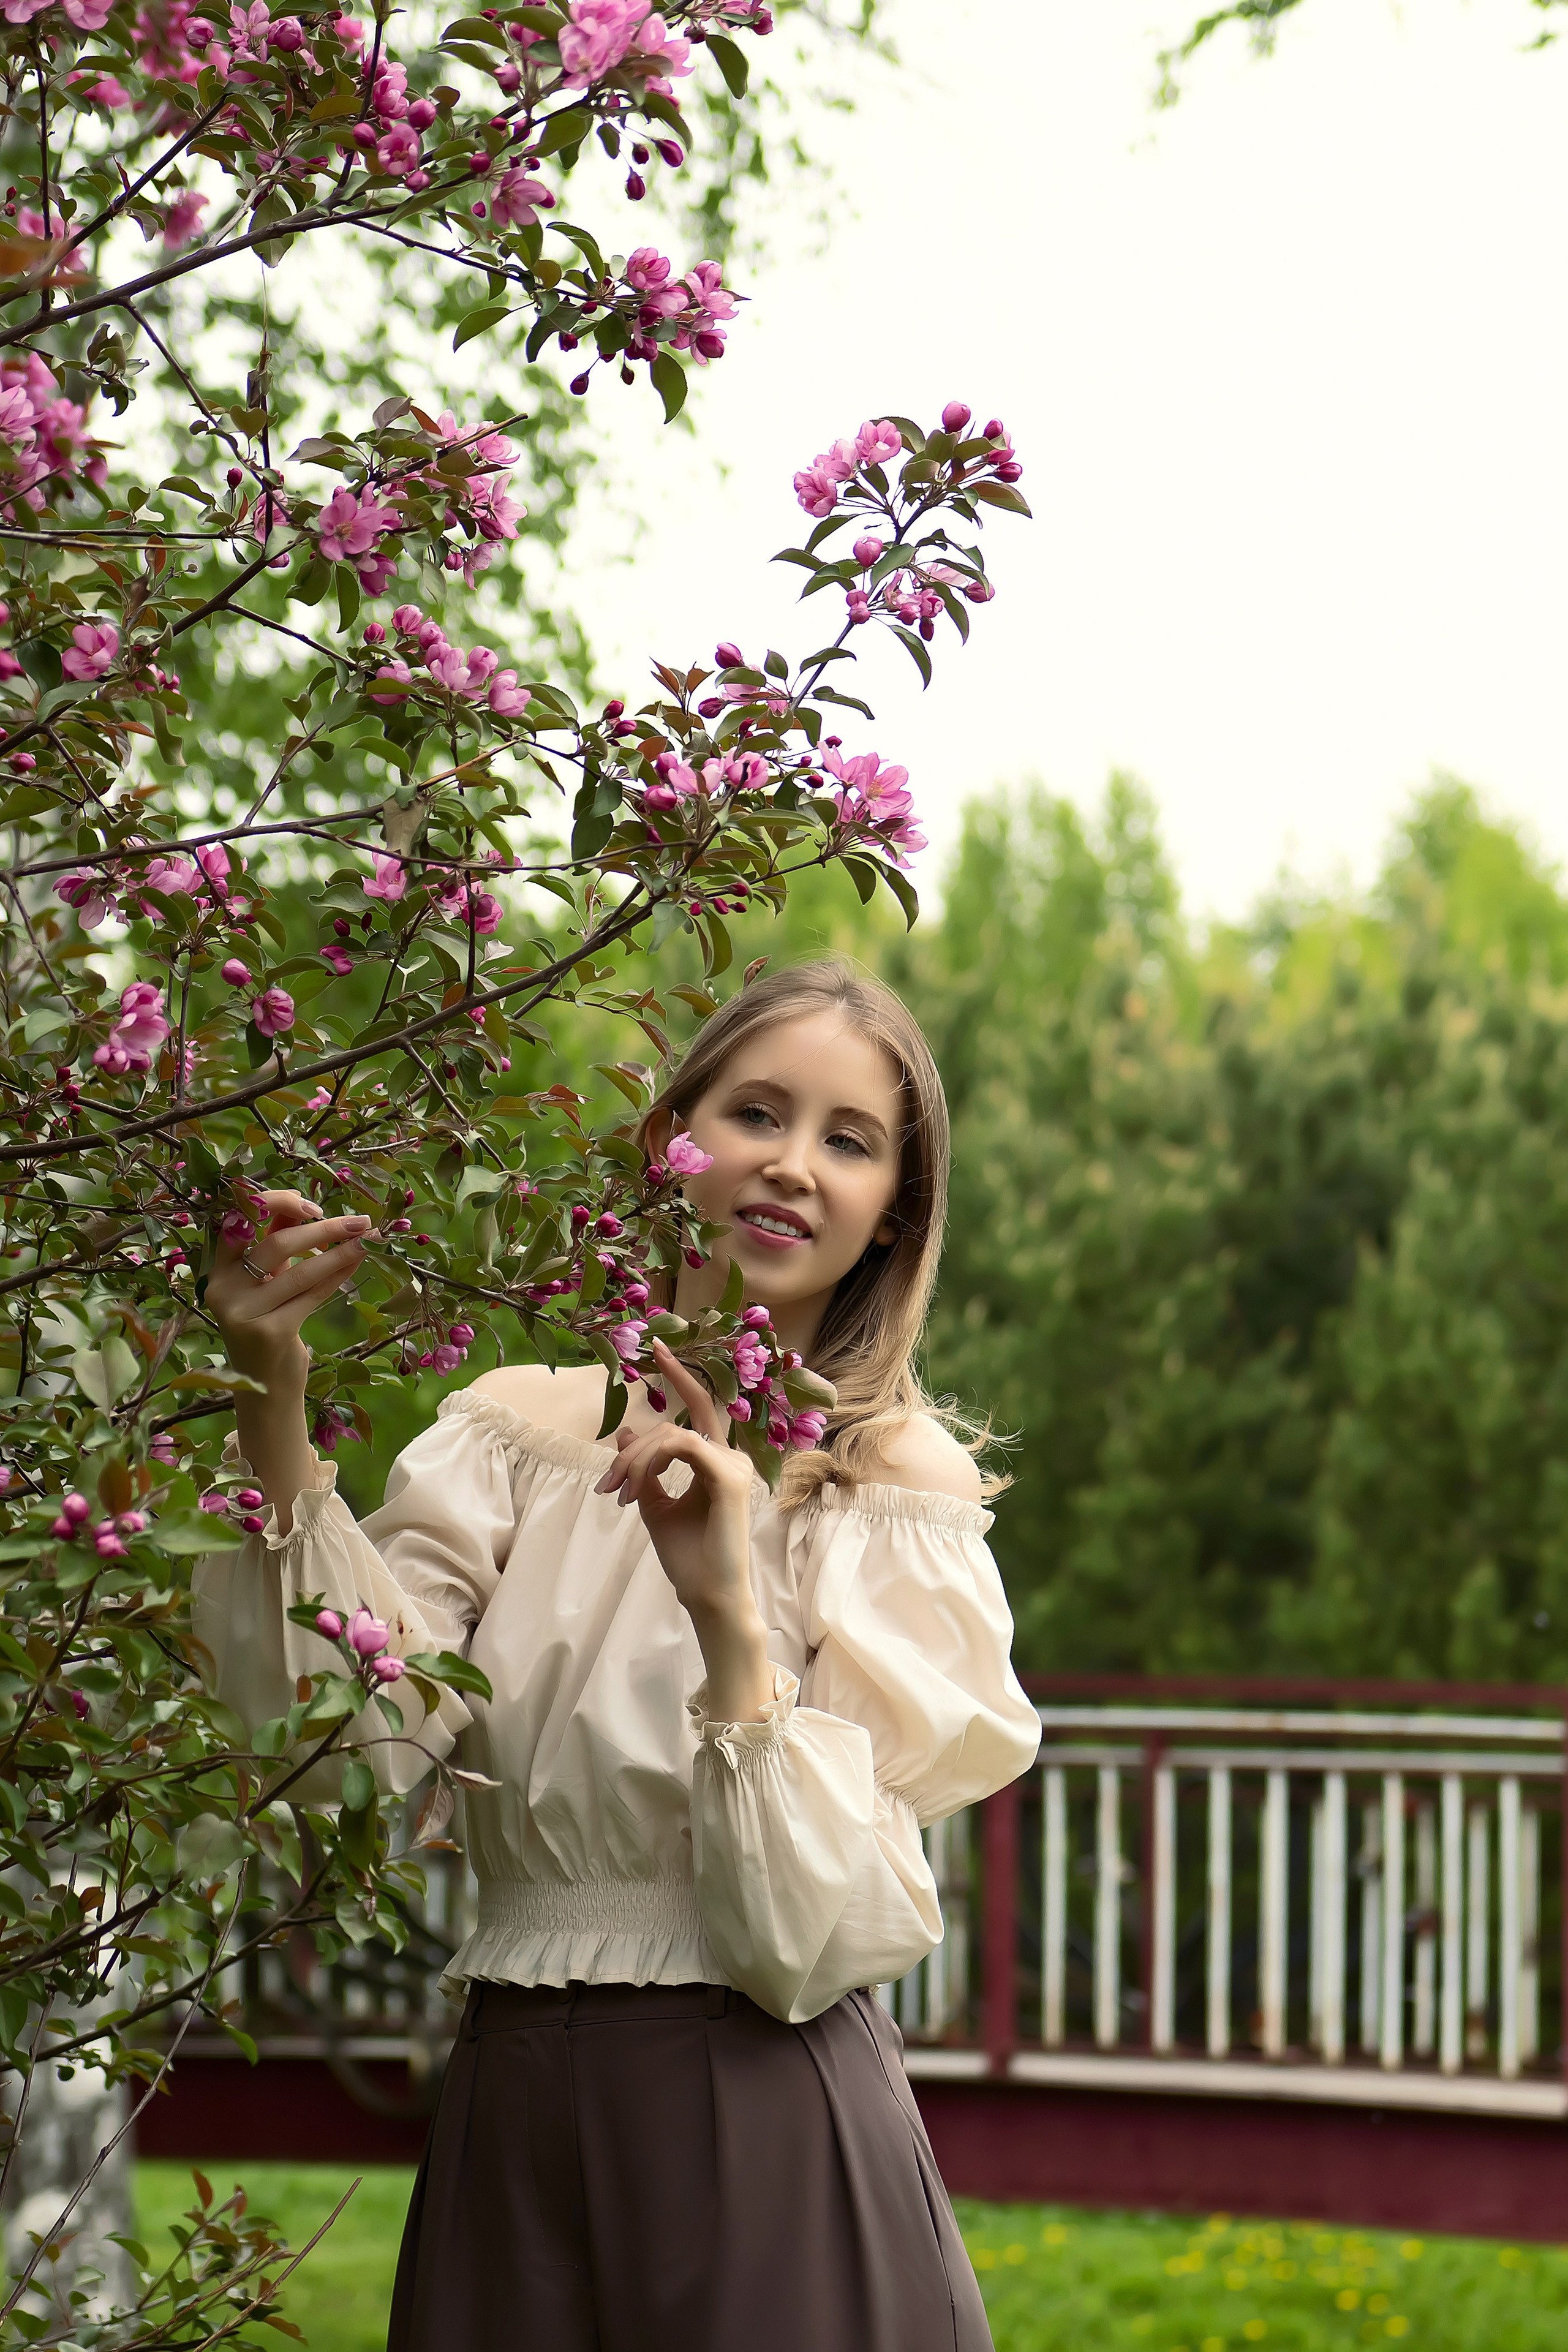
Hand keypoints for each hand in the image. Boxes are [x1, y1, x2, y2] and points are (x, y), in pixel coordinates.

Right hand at [207, 1189, 378, 1393]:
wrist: (264, 1386)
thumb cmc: (267, 1323)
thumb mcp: (265, 1282)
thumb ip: (275, 1244)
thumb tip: (305, 1205)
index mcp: (217, 1270)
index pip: (240, 1221)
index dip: (276, 1204)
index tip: (313, 1205)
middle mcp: (222, 1290)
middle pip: (275, 1244)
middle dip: (322, 1227)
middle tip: (359, 1220)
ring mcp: (243, 1313)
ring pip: (299, 1271)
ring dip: (340, 1251)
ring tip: (369, 1238)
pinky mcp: (269, 1333)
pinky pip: (312, 1295)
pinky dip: (338, 1274)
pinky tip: (358, 1261)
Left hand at [594, 1341, 760, 1633]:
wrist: (707, 1596)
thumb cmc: (687, 1557)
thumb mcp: (654, 1505)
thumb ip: (644, 1469)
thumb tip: (627, 1431)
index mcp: (717, 1461)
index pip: (700, 1407)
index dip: (680, 1375)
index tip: (658, 1347)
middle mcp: (730, 1457)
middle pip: (681, 1419)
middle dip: (638, 1441)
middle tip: (607, 1482)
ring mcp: (734, 1466)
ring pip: (673, 1434)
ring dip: (635, 1461)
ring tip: (617, 1494)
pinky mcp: (730, 1478)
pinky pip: (683, 1446)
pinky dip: (651, 1462)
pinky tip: (637, 1489)